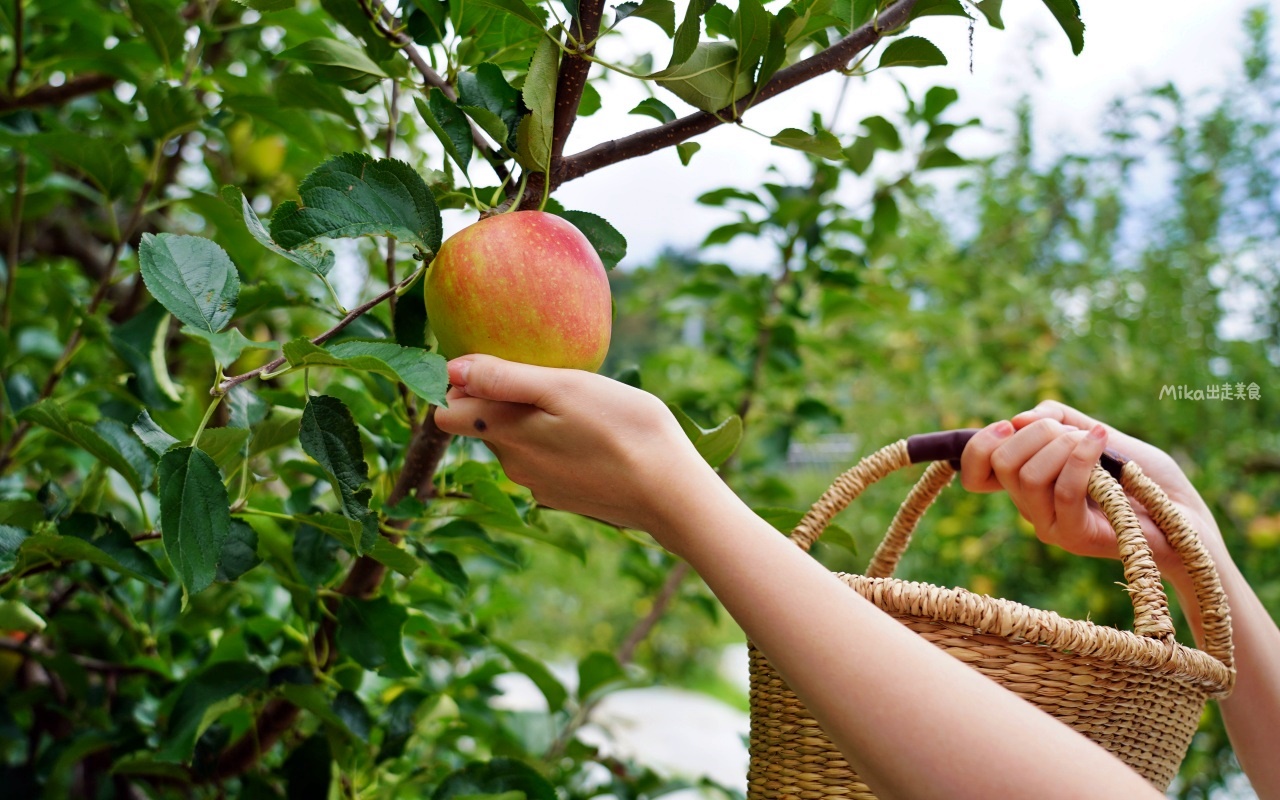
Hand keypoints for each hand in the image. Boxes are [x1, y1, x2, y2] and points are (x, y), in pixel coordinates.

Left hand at [433, 354, 715, 534]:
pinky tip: (588, 431)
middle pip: (484, 426)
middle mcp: (514, 465)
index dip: (458, 386)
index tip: (491, 363)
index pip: (448, 414)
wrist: (670, 493)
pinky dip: (555, 441)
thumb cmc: (622, 429)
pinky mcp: (565, 495)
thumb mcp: (564, 388)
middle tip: (542, 374)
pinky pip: (545, 459)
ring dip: (531, 420)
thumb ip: (505, 378)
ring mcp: (539, 485)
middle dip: (498, 400)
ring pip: (516, 442)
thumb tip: (451, 369)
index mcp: (506, 435)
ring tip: (571, 400)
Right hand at [960, 401, 1222, 589]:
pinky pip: (1064, 489)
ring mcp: (1050, 526)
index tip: (1010, 426)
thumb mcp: (1096, 434)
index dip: (981, 444)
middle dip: (1038, 432)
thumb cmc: (1144, 475)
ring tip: (1096, 442)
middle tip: (1073, 433)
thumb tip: (1020, 419)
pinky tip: (1102, 439)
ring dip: (1064, 444)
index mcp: (1027, 486)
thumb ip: (1058, 420)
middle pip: (1001, 462)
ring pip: (1027, 475)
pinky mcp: (1075, 537)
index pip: (974, 471)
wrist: (1187, 514)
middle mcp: (1031, 509)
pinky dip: (1082, 455)